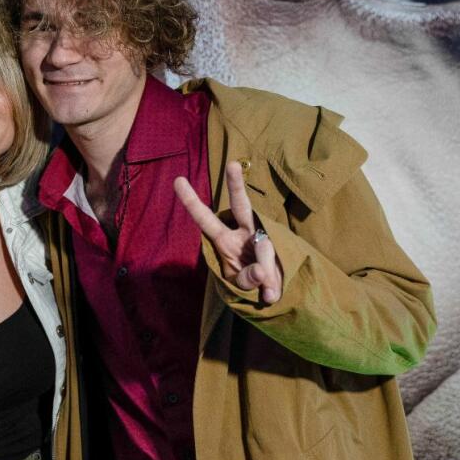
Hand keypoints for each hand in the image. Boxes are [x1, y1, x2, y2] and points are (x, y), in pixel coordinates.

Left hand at [174, 162, 282, 304]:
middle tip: (232, 164)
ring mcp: (264, 238)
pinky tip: (270, 294)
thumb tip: (262, 272)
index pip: (205, 219)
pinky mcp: (282, 249)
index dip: (191, 202)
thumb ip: (246, 280)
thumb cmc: (247, 283)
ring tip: (263, 291)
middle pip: (240, 206)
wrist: (272, 291)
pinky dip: (272, 285)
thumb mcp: (239, 286)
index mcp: (224, 240)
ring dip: (263, 272)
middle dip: (236, 186)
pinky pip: (276, 265)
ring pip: (264, 248)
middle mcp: (244, 232)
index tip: (177, 180)